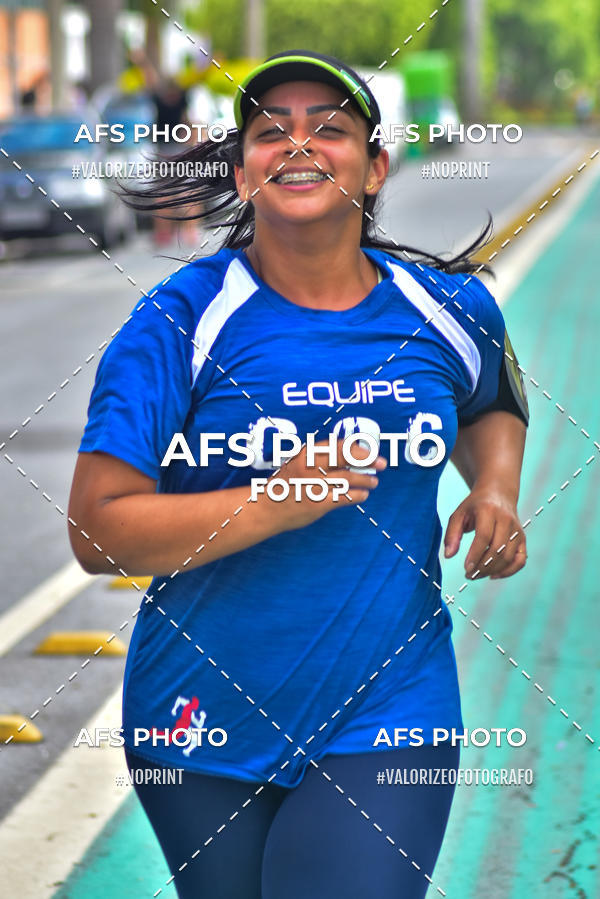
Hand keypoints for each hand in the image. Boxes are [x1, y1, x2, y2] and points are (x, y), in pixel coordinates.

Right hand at [271, 439, 386, 531]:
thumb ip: (319, 458)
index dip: (357, 448)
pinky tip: (363, 495)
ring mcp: (314, 486)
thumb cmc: (285, 485)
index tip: (370, 451)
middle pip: (345, 458)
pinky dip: (357, 496)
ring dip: (365, 480)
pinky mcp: (317, 504)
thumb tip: (350, 453)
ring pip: (348, 479)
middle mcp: (310, 467)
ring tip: (373, 482)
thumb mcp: (298, 464)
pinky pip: (344, 497)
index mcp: (306, 454)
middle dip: (367, 460)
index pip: (338, 445)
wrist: (265, 509)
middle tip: (381, 463)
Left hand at [443, 484, 525, 578]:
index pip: (484, 536)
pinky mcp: (522, 539)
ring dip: (492, 571)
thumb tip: (448, 555)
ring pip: (508, 557)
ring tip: (476, 575)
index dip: (475, 555)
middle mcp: (506, 520)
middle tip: (469, 575)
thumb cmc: (474, 506)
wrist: (498, 493)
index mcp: (488, 510)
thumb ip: (451, 534)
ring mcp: (516, 530)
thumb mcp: (459, 514)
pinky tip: (493, 575)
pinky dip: (509, 571)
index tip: (466, 569)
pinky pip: (520, 560)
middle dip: (482, 566)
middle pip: (497, 549)